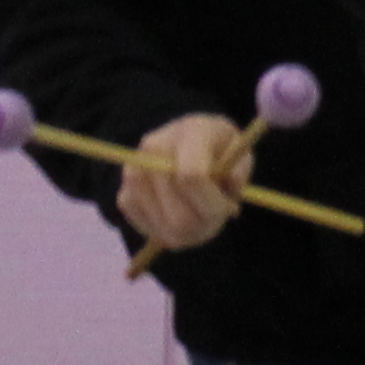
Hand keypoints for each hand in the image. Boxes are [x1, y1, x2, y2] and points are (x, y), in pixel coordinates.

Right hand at [115, 112, 252, 252]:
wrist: (186, 142)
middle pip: (178, 215)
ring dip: (189, 233)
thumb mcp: (240, 154)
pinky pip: (147, 230)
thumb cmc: (220, 150)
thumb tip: (229, 186)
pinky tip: (180, 216)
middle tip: (217, 217)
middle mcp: (154, 148)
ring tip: (200, 215)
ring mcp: (134, 172)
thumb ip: (239, 172)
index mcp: (190, 131)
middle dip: (205, 226)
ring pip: (164, 229)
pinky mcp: (124, 194)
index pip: (192, 177)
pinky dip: (168, 232)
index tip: (229, 208)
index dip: (213, 204)